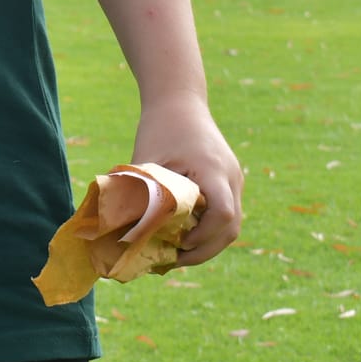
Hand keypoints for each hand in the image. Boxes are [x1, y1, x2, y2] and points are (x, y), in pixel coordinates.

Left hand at [131, 94, 243, 266]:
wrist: (179, 101)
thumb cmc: (159, 128)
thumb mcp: (147, 161)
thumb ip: (142, 193)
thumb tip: (126, 232)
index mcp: (214, 170)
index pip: (224, 214)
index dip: (204, 236)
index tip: (179, 243)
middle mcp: (232, 177)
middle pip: (231, 227)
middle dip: (205, 249)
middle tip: (174, 260)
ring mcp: (234, 179)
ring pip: (231, 223)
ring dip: (207, 242)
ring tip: (176, 253)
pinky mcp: (228, 181)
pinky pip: (225, 212)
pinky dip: (208, 228)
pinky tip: (182, 235)